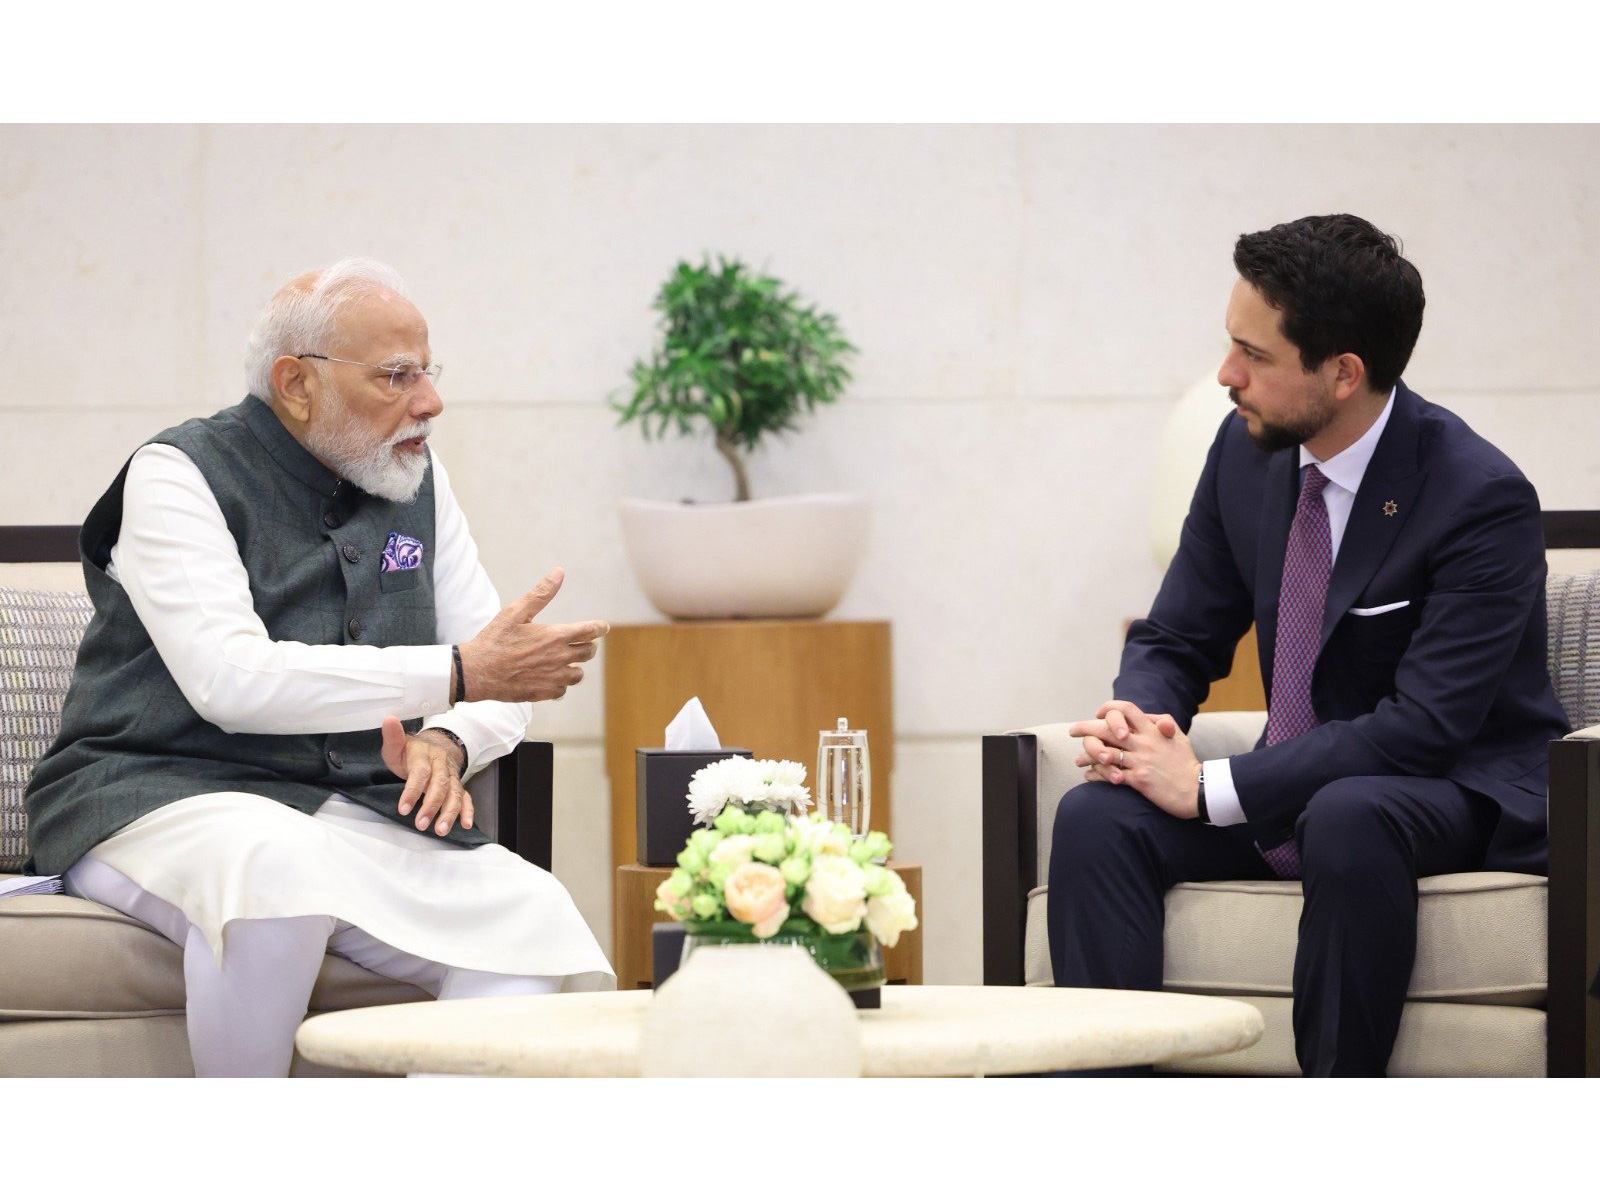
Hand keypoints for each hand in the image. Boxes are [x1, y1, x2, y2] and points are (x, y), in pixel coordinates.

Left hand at [380, 715, 471, 835]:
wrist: (436, 746)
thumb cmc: (411, 751)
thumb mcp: (397, 745)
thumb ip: (393, 736)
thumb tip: (388, 719)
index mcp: (425, 755)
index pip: (420, 773)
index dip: (412, 791)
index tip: (403, 809)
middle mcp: (441, 765)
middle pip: (440, 785)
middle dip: (432, 805)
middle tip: (420, 824)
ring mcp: (452, 776)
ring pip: (454, 793)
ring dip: (449, 813)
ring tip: (440, 830)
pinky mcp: (458, 785)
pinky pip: (466, 798)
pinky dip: (467, 811)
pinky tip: (465, 825)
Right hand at [457, 567, 609, 703]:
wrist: (477, 671)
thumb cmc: (495, 639)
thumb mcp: (516, 611)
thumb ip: (541, 593)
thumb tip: (559, 572)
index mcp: (556, 636)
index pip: (590, 631)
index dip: (600, 628)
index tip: (603, 627)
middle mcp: (559, 658)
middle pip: (588, 652)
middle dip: (588, 645)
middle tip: (583, 642)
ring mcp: (553, 677)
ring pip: (578, 674)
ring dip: (575, 666)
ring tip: (566, 660)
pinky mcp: (544, 693)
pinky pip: (562, 690)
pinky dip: (560, 683)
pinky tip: (551, 677)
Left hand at [1068, 700, 1199, 818]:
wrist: (1198, 790)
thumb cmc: (1187, 763)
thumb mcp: (1178, 736)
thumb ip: (1162, 722)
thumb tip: (1146, 716)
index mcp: (1153, 730)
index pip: (1126, 709)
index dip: (1108, 708)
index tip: (1097, 714)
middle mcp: (1144, 743)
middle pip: (1107, 729)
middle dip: (1085, 728)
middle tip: (1072, 731)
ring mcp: (1140, 761)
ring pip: (1105, 753)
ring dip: (1087, 755)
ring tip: (1078, 760)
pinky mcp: (1138, 780)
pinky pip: (1110, 775)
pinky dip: (1096, 774)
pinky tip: (1089, 776)